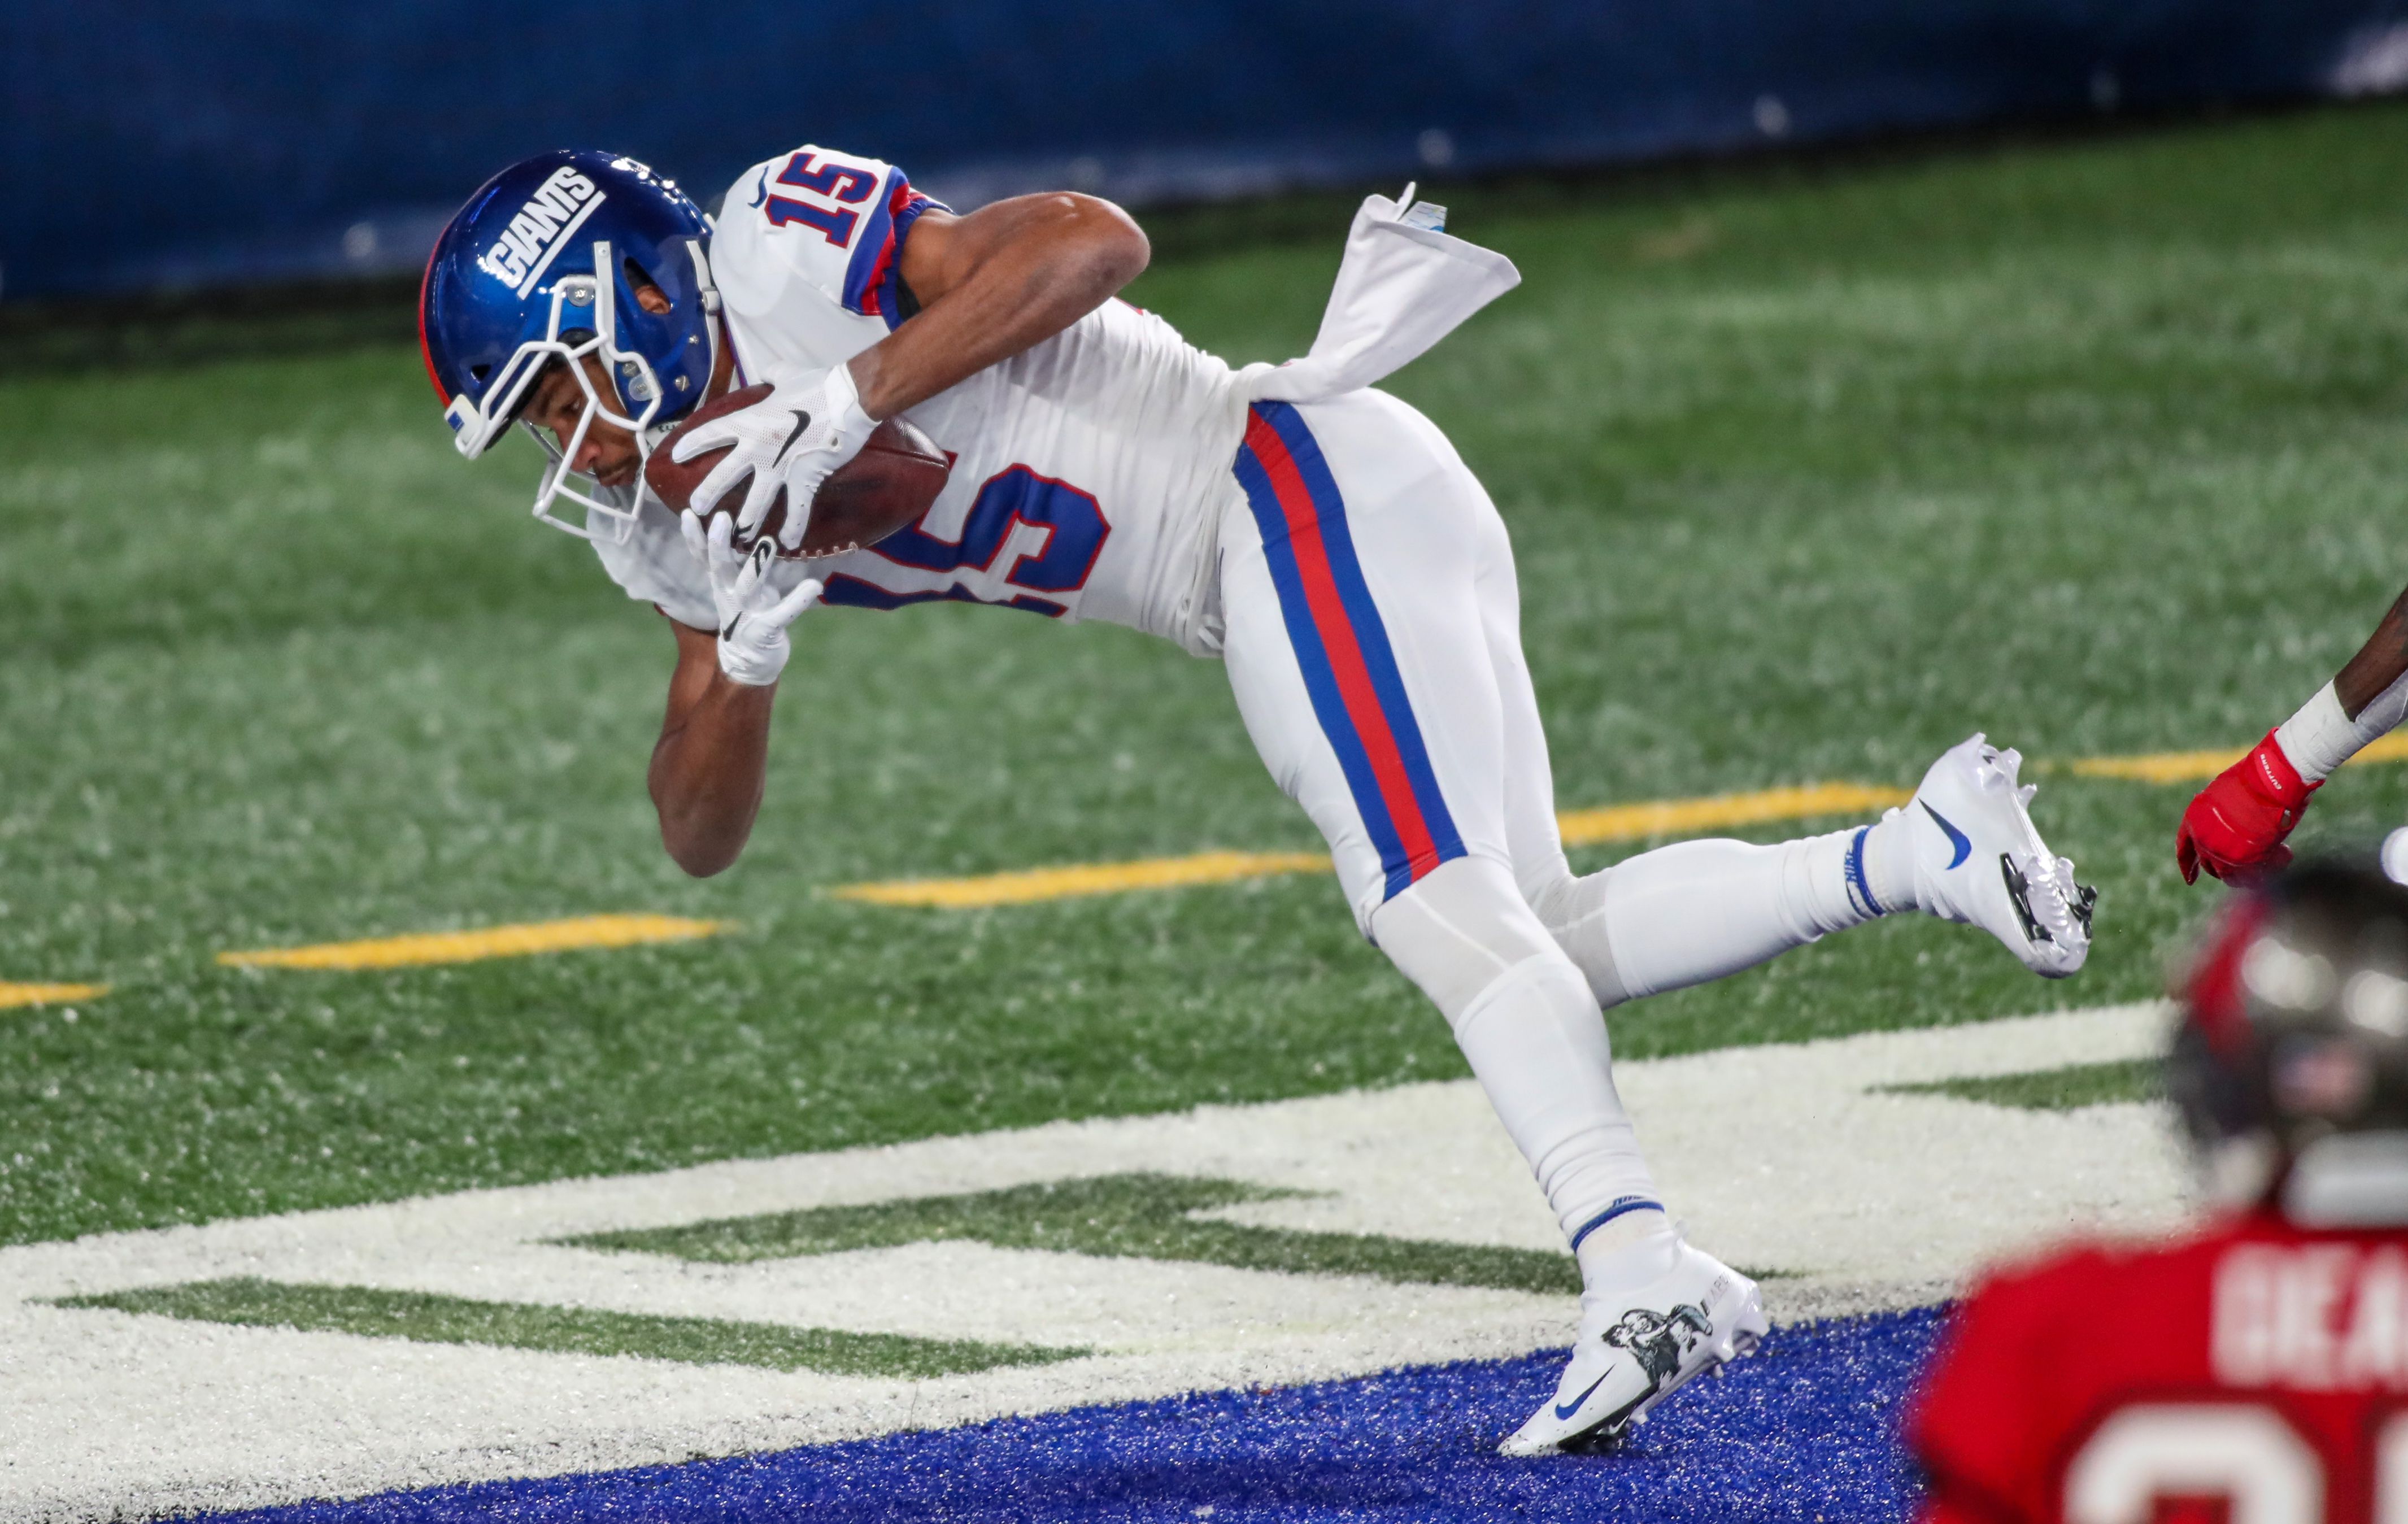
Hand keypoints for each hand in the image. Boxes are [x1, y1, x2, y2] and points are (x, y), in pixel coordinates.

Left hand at [669, 365, 877, 551]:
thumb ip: (772, 375)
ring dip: (746, 521)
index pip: (712, 434)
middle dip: (708, 493)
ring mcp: (779, 466)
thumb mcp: (788, 375)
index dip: (692, 445)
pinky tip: (787, 543)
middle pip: (724, 474)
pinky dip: (793, 527)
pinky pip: (796, 508)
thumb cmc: (818, 385)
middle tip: (696, 508)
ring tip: (737, 537)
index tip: (677, 456)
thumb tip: (766, 370)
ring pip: (756, 500)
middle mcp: (758, 447)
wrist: (846, 399)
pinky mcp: (804, 478)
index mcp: (750, 421)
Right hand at [681, 509, 822, 686]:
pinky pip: (783, 614)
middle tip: (720, 517)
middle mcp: (730, 597)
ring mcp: (747, 614)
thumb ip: (735, 563)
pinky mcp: (766, 630)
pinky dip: (797, 600)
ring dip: (757, 565)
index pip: (703, 558)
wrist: (747, 664)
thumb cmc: (745, 617)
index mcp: (722, 585)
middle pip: (720, 568)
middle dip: (718, 544)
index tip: (688, 511)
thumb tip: (739, 528)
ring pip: (748, 587)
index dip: (694, 537)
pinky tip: (813, 586)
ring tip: (768, 542)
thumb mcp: (735, 589)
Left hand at [2177, 731, 2318, 883]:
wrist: (2274, 779)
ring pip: (2230, 877)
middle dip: (2226, 868)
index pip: (2185, 849)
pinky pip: (2253, 877)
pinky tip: (2285, 855)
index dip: (2188, 866)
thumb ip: (2218, 816)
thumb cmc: (2254, 780)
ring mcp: (2222, 851)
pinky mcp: (2246, 860)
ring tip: (2269, 861)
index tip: (2190, 879)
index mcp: (2193, 819)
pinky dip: (2270, 869)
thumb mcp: (2224, 795)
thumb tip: (2225, 828)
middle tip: (2246, 862)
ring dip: (2248, 874)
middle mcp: (2203, 838)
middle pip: (2209, 865)